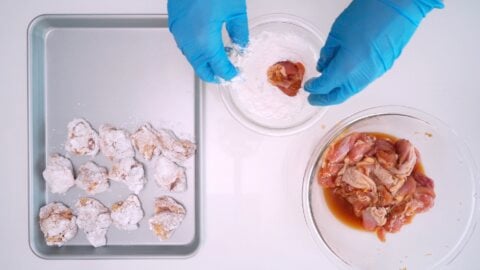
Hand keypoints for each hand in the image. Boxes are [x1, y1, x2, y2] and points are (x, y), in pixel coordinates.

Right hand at [168, 0, 248, 82]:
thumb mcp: (235, 10)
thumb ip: (240, 32)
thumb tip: (241, 45)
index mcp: (204, 40)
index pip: (218, 67)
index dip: (228, 73)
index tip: (235, 74)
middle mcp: (188, 40)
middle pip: (200, 68)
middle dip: (213, 74)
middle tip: (226, 73)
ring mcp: (179, 32)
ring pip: (191, 57)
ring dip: (204, 61)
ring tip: (220, 56)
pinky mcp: (174, 23)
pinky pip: (185, 44)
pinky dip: (196, 49)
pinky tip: (207, 43)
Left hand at [304, 0, 443, 105]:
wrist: (399, 7)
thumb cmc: (368, 14)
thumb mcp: (337, 33)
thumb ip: (328, 53)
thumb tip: (324, 65)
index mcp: (347, 68)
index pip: (325, 86)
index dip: (314, 88)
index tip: (309, 87)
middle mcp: (362, 76)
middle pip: (340, 96)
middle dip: (325, 99)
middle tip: (314, 98)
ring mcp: (375, 73)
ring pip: (353, 90)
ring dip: (339, 91)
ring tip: (327, 87)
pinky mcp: (384, 67)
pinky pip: (363, 81)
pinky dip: (351, 83)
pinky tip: (344, 76)